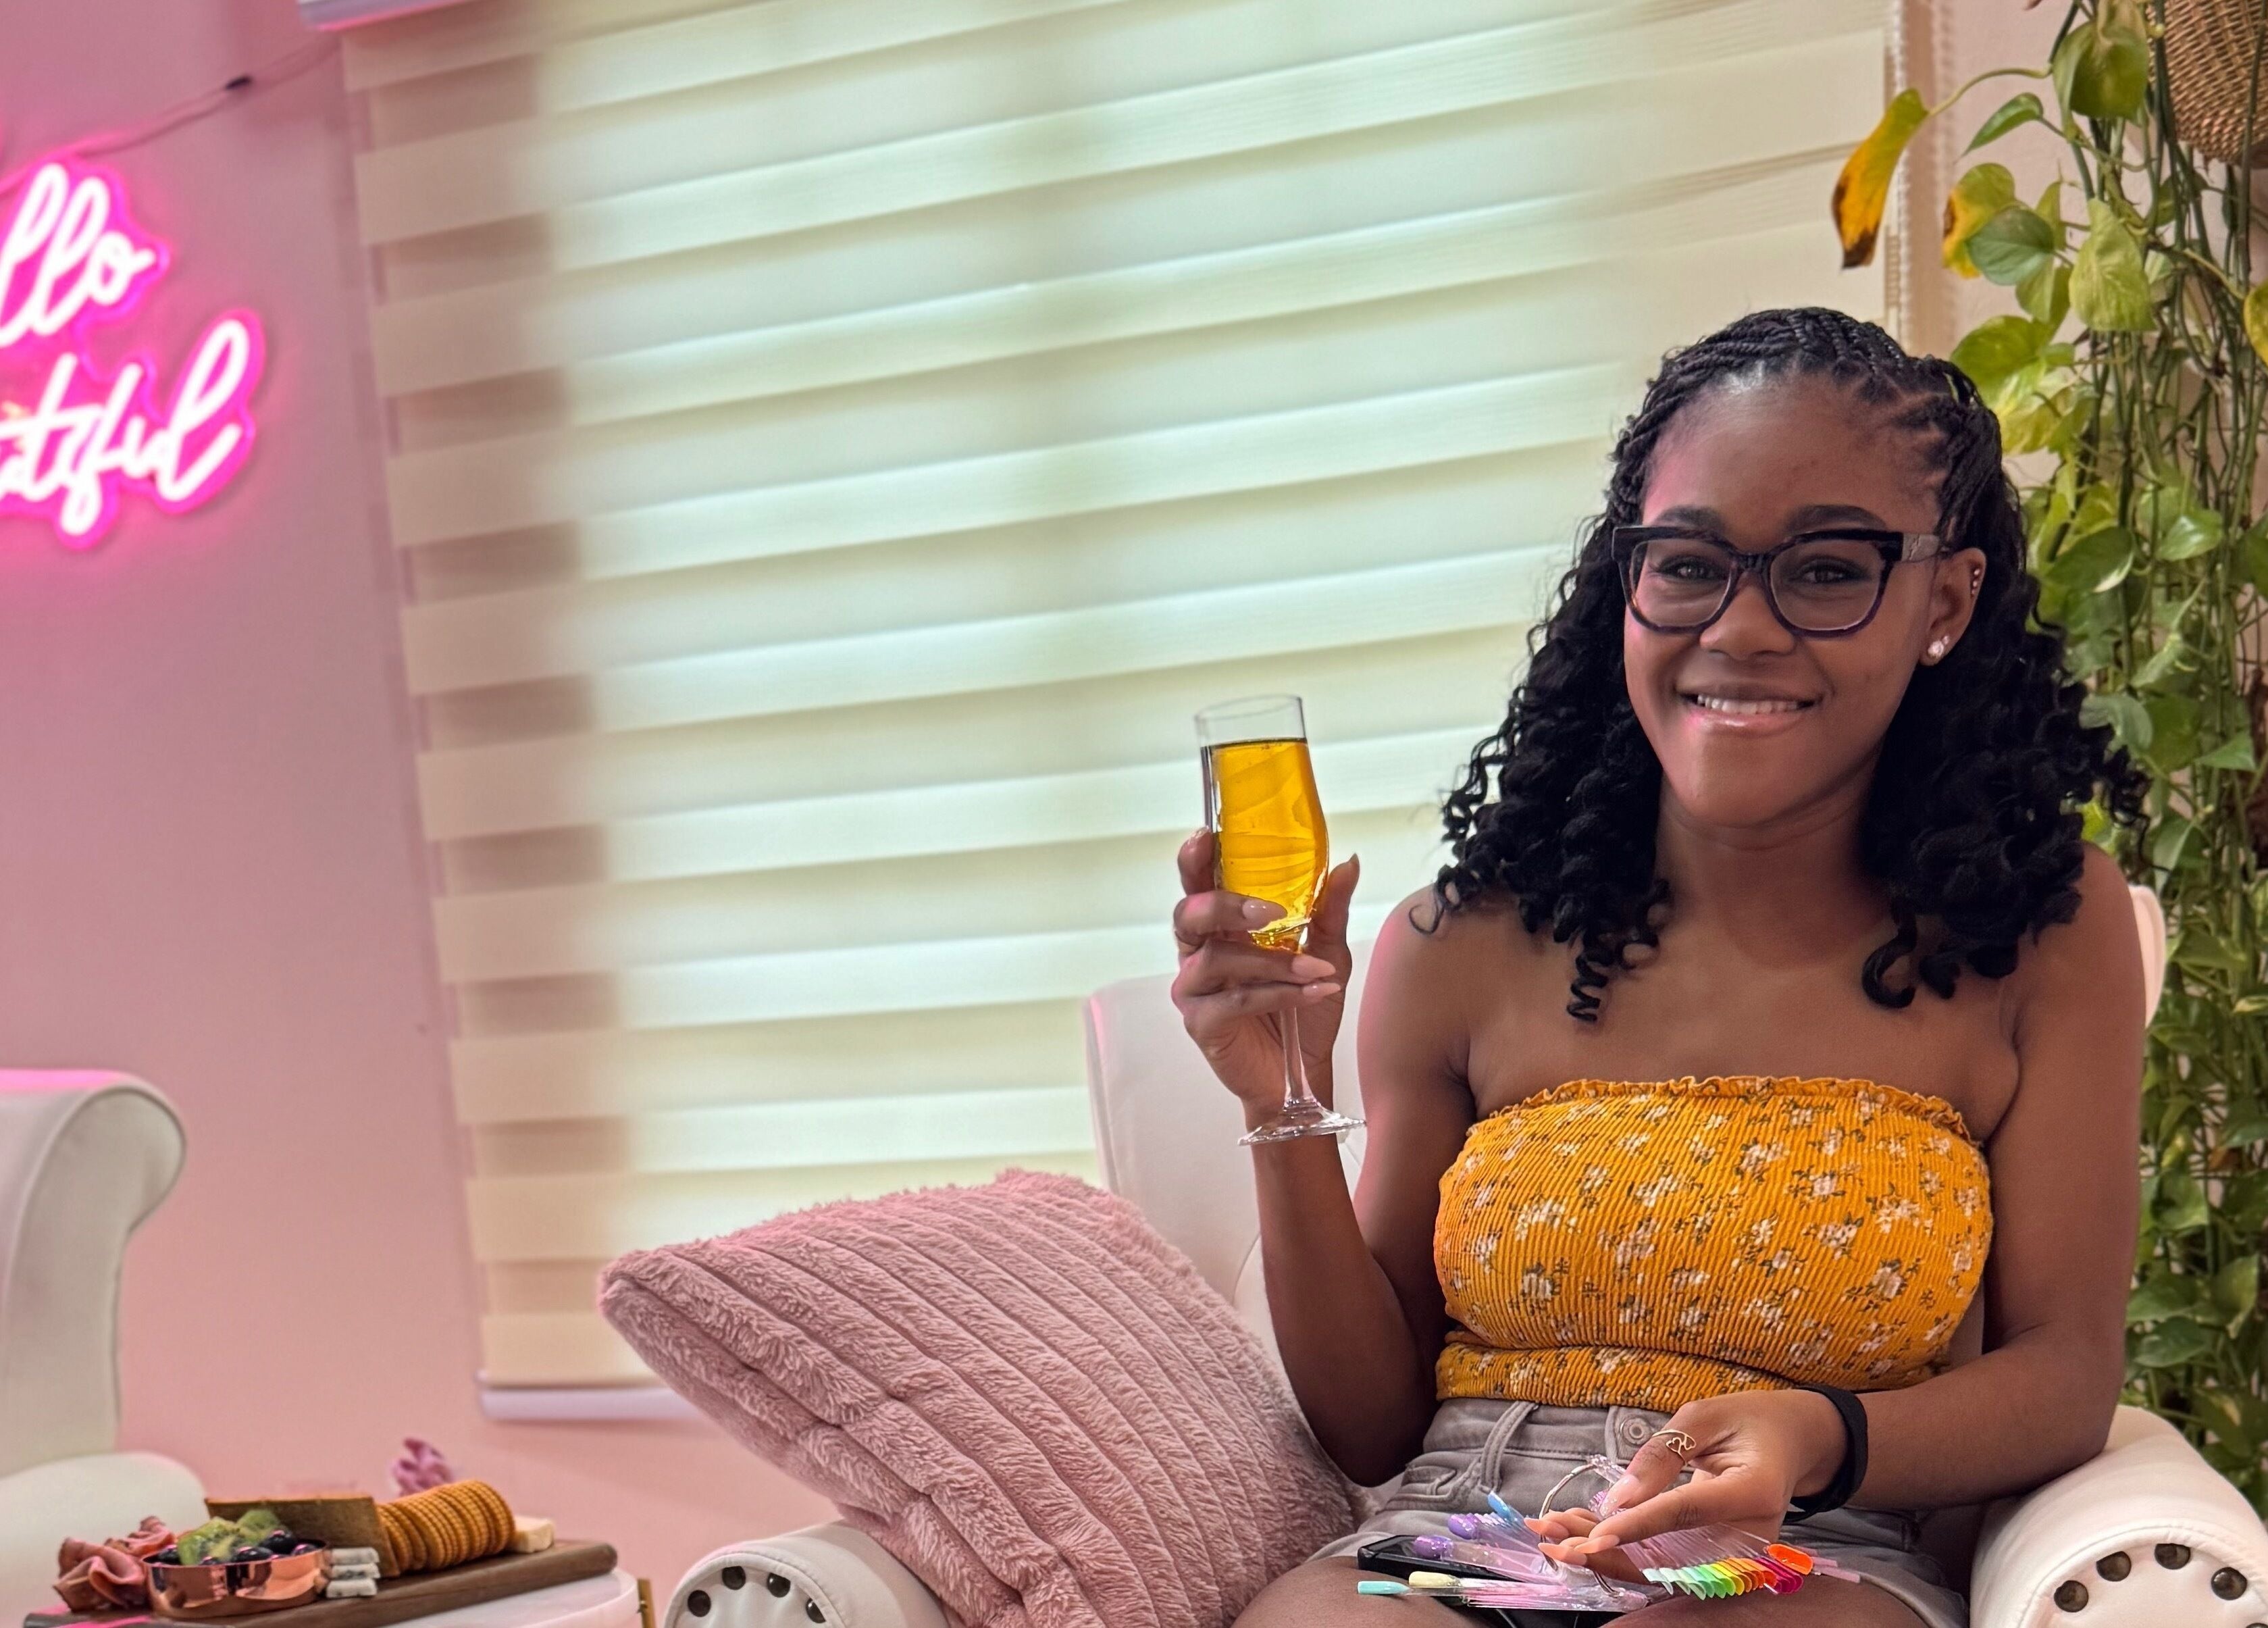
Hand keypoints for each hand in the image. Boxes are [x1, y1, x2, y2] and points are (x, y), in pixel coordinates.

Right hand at [1170, 830, 1356, 1118]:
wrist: (1303, 1073)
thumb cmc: (1303, 1009)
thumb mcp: (1327, 952)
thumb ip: (1329, 909)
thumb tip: (1347, 862)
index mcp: (1220, 928)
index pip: (1199, 884)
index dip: (1196, 860)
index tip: (1209, 836)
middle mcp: (1198, 953)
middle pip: (1189, 915)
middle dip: (1226, 906)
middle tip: (1270, 911)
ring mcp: (1195, 990)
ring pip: (1217, 961)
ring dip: (1274, 963)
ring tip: (1318, 970)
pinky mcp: (1202, 1024)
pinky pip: (1235, 1001)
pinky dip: (1278, 994)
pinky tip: (1313, 992)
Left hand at [1536, 1389, 1847, 1557]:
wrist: (1788, 1444)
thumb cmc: (1747, 1421)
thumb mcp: (1703, 1416)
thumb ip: (1663, 1454)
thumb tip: (1618, 1499)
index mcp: (1752, 1492)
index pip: (1686, 1513)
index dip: (1639, 1526)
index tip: (1594, 1533)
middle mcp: (1747, 1537)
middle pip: (1669, 1559)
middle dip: (1605, 1552)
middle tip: (1550, 1536)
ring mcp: (1734, 1555)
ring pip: (1659, 1567)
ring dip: (1602, 1553)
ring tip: (1550, 1531)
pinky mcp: (1716, 1558)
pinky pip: (1663, 1562)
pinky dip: (1618, 1550)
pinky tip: (1577, 1532)